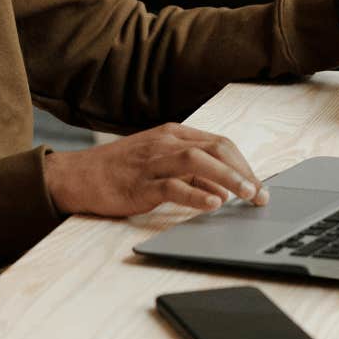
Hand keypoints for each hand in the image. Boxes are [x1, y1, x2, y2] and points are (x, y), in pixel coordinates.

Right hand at [43, 123, 270, 217]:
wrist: (78, 175)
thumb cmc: (120, 171)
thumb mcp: (159, 164)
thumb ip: (190, 173)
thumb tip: (225, 189)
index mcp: (174, 134)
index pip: (220, 143)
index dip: (244, 164)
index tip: (259, 185)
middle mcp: (166, 143)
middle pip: (216, 148)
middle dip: (244, 171)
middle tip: (260, 194)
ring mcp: (152, 161)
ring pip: (199, 161)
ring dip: (228, 178)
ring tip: (247, 195)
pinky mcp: (140, 183)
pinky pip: (172, 186)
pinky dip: (196, 194)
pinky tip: (213, 203)